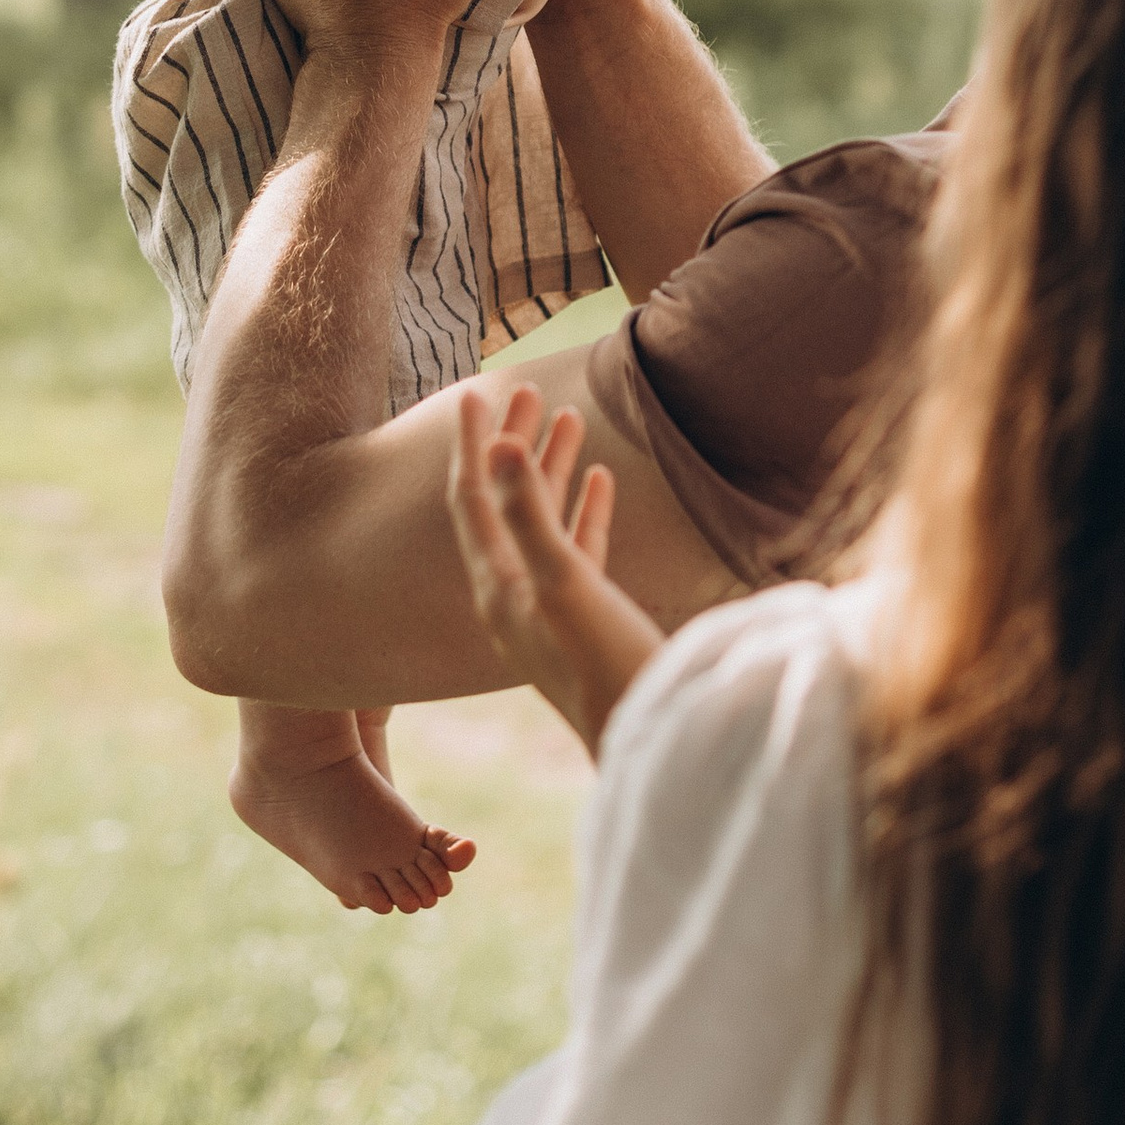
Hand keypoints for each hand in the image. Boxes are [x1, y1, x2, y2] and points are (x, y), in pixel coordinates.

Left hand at [449, 382, 663, 755]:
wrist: (650, 737)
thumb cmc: (605, 667)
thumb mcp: (563, 585)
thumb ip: (529, 515)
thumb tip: (499, 444)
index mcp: (497, 587)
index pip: (473, 498)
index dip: (473, 444)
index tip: (476, 390)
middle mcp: (514, 596)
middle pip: (504, 503)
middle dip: (512, 444)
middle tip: (524, 387)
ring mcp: (551, 608)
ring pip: (543, 521)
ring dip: (551, 467)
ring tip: (567, 414)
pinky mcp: (589, 617)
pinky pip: (579, 548)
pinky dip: (585, 507)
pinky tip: (601, 477)